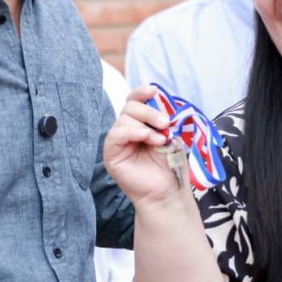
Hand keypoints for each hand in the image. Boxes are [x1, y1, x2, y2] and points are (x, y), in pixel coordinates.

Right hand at [103, 85, 183, 207]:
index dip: (141, 92)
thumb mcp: (169, 135)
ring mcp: (118, 142)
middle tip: (165, 123)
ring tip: (160, 138)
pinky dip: (132, 132)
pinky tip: (146, 137)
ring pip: (124, 118)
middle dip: (149, 111)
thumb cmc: (170, 164)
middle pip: (130, 106)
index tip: (154, 90)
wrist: (168, 190)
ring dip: (145, 124)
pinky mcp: (111, 154)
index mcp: (140, 123)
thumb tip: (158, 100)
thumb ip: (162, 118)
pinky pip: (115, 134)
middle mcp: (126, 130)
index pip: (134, 100)